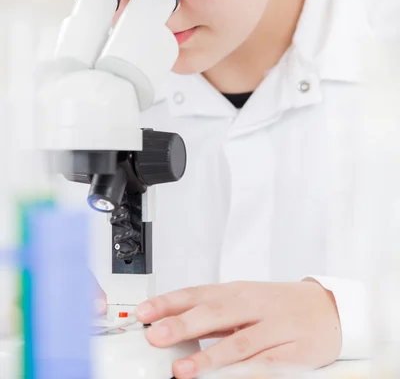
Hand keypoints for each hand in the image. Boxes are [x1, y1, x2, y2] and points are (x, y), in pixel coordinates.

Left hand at [135, 280, 341, 378]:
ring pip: (239, 342)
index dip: (170, 302)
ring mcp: (274, 328)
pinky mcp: (293, 352)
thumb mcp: (244, 300)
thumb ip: (212, 313)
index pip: (198, 293)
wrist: (328, 307)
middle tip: (155, 335)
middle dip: (183, 325)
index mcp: (237, 291)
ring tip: (182, 369)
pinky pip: (267, 365)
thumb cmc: (278, 304)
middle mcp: (253, 305)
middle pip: (215, 314)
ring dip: (209, 357)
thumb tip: (171, 323)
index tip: (143, 312)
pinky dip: (247, 373)